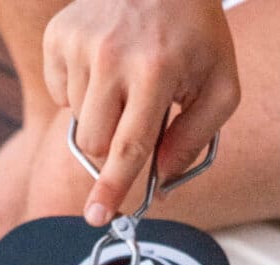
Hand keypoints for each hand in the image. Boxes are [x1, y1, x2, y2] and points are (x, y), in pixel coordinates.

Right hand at [43, 0, 239, 225]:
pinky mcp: (59, 33)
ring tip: (127, 80)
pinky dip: (81, 91)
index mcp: (155, 71)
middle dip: (114, 145)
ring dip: (102, 115)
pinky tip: (105, 66)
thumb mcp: (220, 87)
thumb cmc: (196, 33)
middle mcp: (111, 55)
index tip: (95, 217)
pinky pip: (60, 93)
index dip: (111, 189)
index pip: (128, 148)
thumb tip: (162, 182)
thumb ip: (195, 140)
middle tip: (139, 115)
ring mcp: (80, 41)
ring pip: (77, 121)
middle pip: (94, 143)